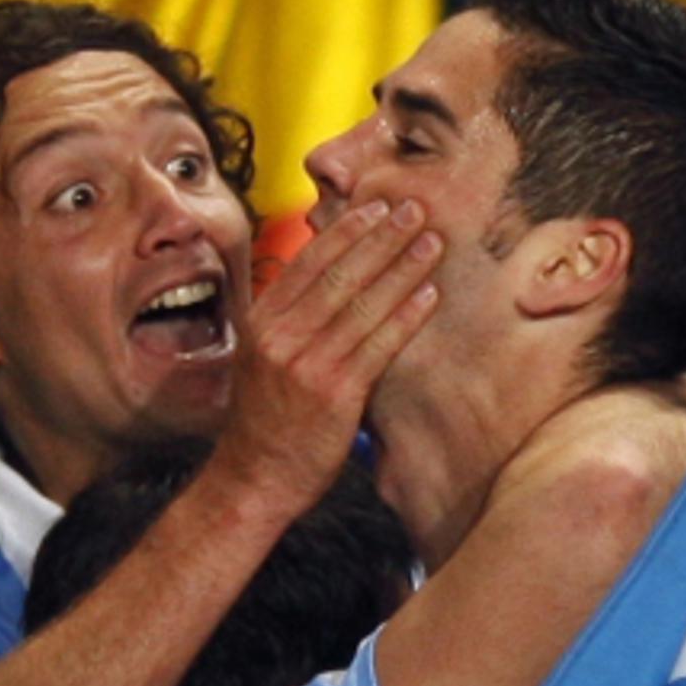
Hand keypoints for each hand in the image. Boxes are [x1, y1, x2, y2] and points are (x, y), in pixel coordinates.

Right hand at [208, 199, 442, 519]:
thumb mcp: (261, 360)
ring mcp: (306, 364)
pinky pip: (378, 344)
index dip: (346, 231)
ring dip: (402, 268)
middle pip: (338, 274)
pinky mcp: (334, 393)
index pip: (307, 263)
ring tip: (431, 243)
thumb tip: (329, 282)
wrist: (254, 479)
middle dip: (381, 237)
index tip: (376, 206)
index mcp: (261, 322)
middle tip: (414, 209)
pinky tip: (428, 294)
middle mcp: (280, 337)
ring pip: (362, 303)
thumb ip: (289, 322)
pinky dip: (405, 316)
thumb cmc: (265, 422)